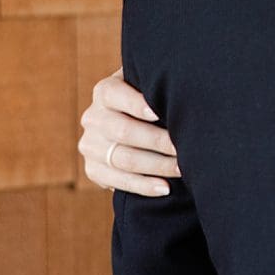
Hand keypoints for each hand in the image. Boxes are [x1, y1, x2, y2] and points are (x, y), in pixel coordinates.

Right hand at [79, 68, 179, 196]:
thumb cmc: (152, 103)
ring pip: (123, 159)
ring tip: (182, 169)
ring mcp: (90, 145)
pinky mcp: (93, 169)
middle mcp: (93, 118)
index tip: (159, 113)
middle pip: (123, 131)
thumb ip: (157, 86)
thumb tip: (184, 87)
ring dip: (156, 165)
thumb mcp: (148, 87)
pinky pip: (118, 181)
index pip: (115, 95)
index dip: (136, 103)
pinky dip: (143, 186)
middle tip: (183, 147)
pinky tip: (164, 188)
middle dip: (157, 141)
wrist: (133, 128)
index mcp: (104, 92)